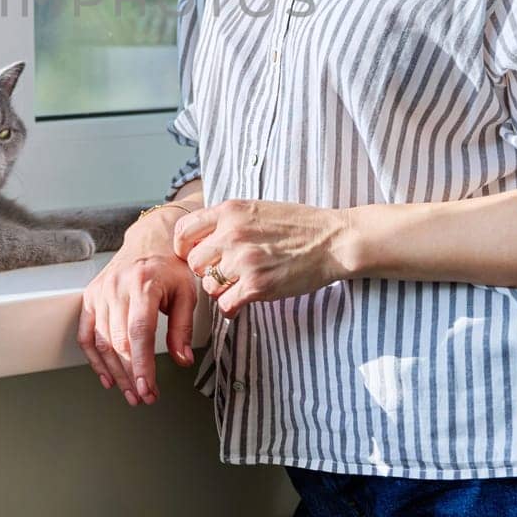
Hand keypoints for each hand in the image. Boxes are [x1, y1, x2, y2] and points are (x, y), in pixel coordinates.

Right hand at [76, 220, 198, 406]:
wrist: (149, 241)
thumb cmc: (170, 267)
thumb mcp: (187, 292)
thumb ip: (183, 327)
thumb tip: (182, 359)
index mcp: (143, 283)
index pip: (139, 332)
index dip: (142, 364)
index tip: (147, 388)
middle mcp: (117, 287)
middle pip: (118, 341)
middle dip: (131, 375)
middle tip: (144, 397)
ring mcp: (100, 292)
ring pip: (101, 342)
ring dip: (115, 372)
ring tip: (130, 393)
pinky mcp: (90, 297)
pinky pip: (86, 334)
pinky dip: (94, 359)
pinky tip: (107, 377)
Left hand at [172, 200, 356, 317]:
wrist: (332, 240)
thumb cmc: (298, 224)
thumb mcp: (256, 209)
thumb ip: (227, 220)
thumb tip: (199, 238)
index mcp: (230, 211)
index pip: (183, 231)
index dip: (184, 247)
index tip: (194, 255)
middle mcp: (232, 234)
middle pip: (194, 263)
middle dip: (205, 271)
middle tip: (223, 273)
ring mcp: (244, 260)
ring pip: (209, 285)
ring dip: (220, 289)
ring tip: (238, 285)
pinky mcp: (257, 285)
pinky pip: (225, 304)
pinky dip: (231, 307)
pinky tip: (242, 302)